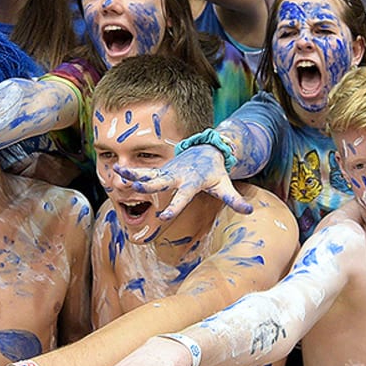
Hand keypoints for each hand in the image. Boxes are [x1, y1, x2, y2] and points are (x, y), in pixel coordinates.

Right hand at [111, 143, 252, 218]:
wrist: (207, 149)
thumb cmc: (215, 171)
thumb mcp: (225, 185)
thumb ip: (235, 199)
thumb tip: (250, 211)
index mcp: (192, 181)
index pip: (182, 196)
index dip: (174, 207)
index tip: (163, 217)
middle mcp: (177, 175)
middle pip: (161, 182)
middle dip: (148, 186)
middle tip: (135, 189)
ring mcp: (167, 171)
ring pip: (148, 173)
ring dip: (133, 174)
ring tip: (117, 172)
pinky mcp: (161, 170)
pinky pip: (144, 172)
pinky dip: (131, 173)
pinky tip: (116, 171)